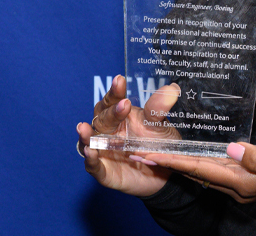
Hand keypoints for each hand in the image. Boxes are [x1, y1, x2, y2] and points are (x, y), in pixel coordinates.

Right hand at [77, 75, 180, 197]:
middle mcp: (107, 131)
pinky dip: (90, 158)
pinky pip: (93, 165)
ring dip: (86, 134)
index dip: (115, 91)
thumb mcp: (160, 126)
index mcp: (119, 115)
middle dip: (111, 112)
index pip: (113, 100)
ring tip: (84, 128)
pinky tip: (89, 151)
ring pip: (89, 140)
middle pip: (102, 118)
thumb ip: (159, 109)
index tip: (120, 80)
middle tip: (123, 105)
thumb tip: (172, 88)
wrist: (164, 175)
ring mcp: (102, 151)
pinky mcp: (103, 172)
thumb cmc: (157, 144)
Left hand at [143, 137, 255, 202]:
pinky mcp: (246, 177)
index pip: (203, 169)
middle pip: (196, 173)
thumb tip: (233, 149)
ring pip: (203, 173)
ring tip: (155, 156)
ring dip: (178, 165)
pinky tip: (188, 157)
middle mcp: (239, 185)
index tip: (151, 155)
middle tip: (139, 154)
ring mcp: (242, 183)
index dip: (175, 162)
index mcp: (246, 181)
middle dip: (168, 165)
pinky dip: (196, 164)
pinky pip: (214, 171)